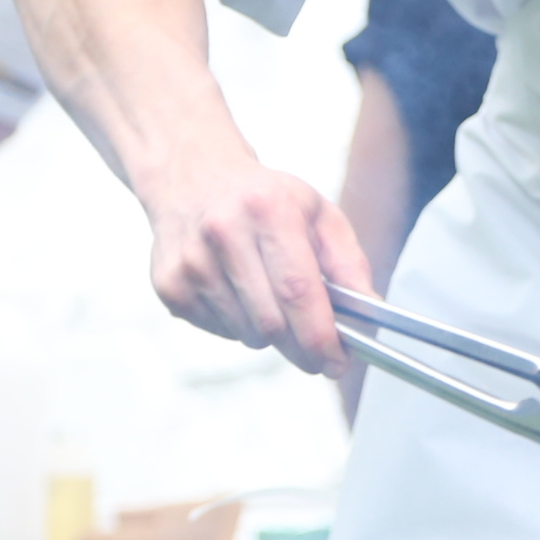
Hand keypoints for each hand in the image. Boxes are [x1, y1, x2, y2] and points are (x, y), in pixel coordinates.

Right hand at [135, 148, 365, 370]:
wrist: (191, 177)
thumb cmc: (262, 197)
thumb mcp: (316, 212)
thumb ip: (348, 262)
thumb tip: (370, 311)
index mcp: (267, 209)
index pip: (297, 289)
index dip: (319, 335)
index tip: (338, 362)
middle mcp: (223, 233)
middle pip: (270, 322)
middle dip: (301, 345)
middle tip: (316, 346)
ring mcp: (191, 262)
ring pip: (245, 334)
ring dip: (269, 333)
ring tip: (269, 297)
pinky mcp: (169, 285)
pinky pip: (220, 332)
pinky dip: (239, 326)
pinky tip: (238, 292)